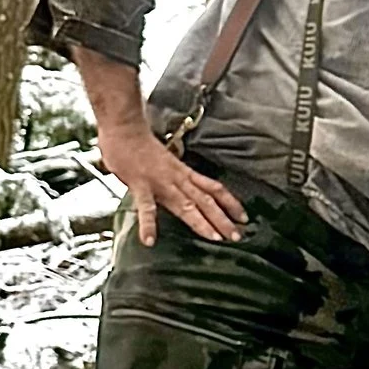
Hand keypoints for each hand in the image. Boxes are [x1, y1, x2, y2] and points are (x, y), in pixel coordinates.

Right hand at [100, 121, 246, 247]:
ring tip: (213, 239)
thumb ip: (175, 176)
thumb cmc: (141, 144)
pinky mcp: (140, 185)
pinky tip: (149, 240)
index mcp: (183, 173)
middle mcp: (177, 178)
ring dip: (201, 223)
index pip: (214, 188)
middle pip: (206, 200)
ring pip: (186, 205)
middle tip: (237, 236)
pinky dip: (148, 224)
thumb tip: (182, 189)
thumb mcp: (166, 161)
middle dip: (223, 219)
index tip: (243, 217)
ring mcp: (160, 182)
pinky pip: (146, 207)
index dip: (230, 203)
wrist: (125, 127)